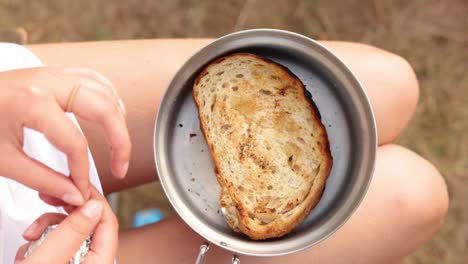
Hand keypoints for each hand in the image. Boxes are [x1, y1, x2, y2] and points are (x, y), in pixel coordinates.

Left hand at [0, 67, 130, 204]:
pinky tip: (109, 114)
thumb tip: (74, 195)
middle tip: (120, 166)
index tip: (81, 190)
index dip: (83, 172)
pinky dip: (108, 96)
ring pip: (104, 89)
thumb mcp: (2, 161)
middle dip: (120, 141)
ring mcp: (51, 74)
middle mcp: (47, 82)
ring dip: (117, 117)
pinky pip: (93, 79)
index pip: (75, 143)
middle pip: (105, 109)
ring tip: (118, 144)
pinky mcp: (52, 74)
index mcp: (32, 103)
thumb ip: (44, 180)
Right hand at [16, 187, 117, 262]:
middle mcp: (91, 262)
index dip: (93, 199)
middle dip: (65, 211)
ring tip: (32, 234)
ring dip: (47, 227)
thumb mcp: (47, 261)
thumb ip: (71, 232)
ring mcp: (75, 262)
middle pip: (89, 223)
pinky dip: (41, 240)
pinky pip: (57, 243)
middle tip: (52, 198)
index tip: (76, 185)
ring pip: (70, 231)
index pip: (108, 222)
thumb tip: (93, 206)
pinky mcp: (60, 262)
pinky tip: (29, 248)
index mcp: (98, 263)